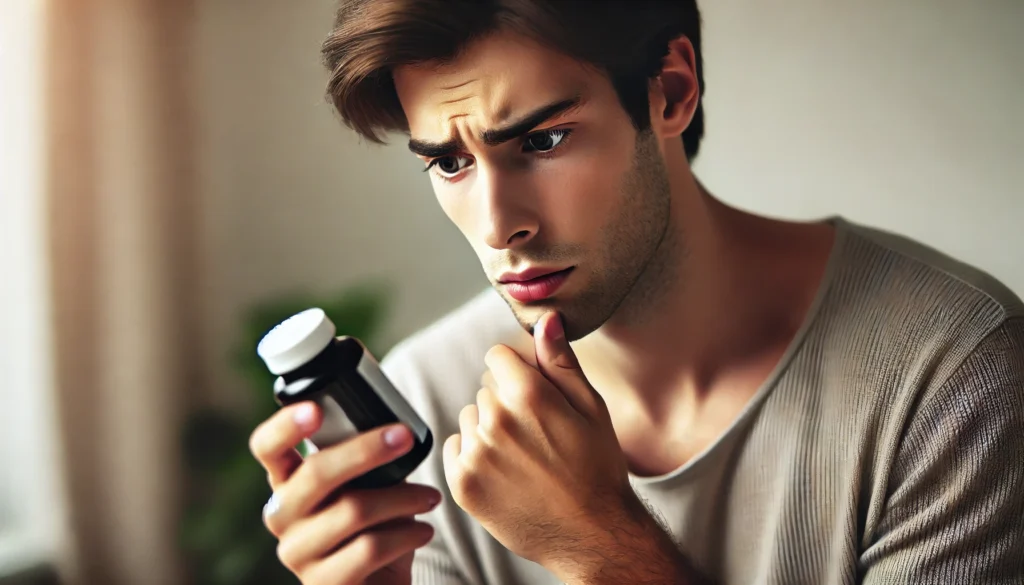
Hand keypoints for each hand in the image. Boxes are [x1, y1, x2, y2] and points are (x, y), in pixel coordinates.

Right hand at [249, 403, 441, 584]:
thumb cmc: (373, 528)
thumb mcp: (367, 488)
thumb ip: (365, 461)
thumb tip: (394, 430)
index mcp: (288, 482)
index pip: (267, 448)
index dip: (284, 426)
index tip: (314, 409)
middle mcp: (282, 516)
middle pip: (316, 473)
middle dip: (366, 450)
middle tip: (404, 438)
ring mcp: (297, 552)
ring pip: (352, 510)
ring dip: (403, 498)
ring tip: (431, 497)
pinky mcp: (322, 584)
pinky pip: (368, 549)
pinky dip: (406, 534)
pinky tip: (423, 530)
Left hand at [443, 311, 636, 573]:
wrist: (592, 535)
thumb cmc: (598, 468)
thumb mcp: (591, 408)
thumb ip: (560, 361)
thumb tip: (545, 319)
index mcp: (529, 395)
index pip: (497, 356)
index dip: (519, 372)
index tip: (536, 396)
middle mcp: (496, 420)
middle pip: (485, 387)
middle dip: (507, 401)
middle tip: (538, 435)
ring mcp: (476, 454)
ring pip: (471, 416)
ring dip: (489, 428)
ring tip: (523, 456)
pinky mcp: (462, 483)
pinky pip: (456, 447)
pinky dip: (474, 456)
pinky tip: (504, 471)